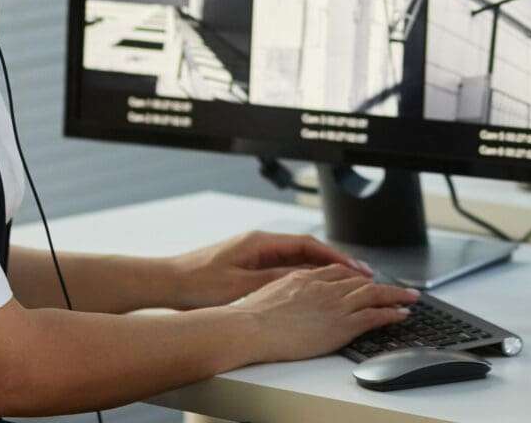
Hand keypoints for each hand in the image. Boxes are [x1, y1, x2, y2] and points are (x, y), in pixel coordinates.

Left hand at [168, 230, 371, 308]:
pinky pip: (284, 268)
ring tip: (346, 283)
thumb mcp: (242, 285)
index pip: (309, 245)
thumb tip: (307, 279)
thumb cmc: (198, 283)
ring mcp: (254, 253)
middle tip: (362, 275)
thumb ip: (275, 280)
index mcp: (261, 242)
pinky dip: (303, 276)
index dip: (336, 257)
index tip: (357, 269)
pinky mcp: (248, 265)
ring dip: (321, 270)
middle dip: (336, 263)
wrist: (168, 283)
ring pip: (297, 260)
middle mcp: (260, 243)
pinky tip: (315, 289)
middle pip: (307, 250)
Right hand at [235, 263, 419, 362]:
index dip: (356, 275)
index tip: (366, 279)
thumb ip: (288, 289)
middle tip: (399, 287)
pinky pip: (374, 315)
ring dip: (396, 295)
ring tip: (411, 297)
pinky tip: (401, 314)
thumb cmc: (253, 316)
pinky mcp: (341, 325)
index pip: (339, 272)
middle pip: (361, 280)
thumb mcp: (271, 291)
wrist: (251, 327)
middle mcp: (325, 287)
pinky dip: (391, 313)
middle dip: (382, 283)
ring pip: (374, 294)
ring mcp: (334, 305)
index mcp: (307, 276)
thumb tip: (289, 296)